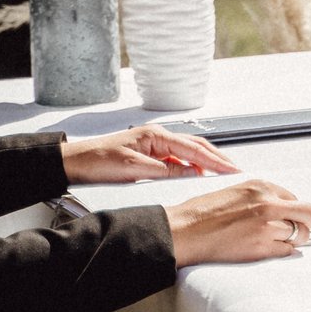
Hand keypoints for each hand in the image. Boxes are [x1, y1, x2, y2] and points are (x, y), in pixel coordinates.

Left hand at [61, 124, 237, 185]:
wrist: (75, 162)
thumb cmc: (98, 160)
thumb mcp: (134, 168)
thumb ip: (165, 171)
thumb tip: (192, 174)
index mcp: (156, 136)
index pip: (193, 149)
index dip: (215, 160)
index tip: (232, 169)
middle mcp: (158, 137)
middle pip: (196, 146)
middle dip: (217, 158)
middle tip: (235, 170)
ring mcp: (155, 146)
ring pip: (188, 152)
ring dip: (205, 162)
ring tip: (222, 173)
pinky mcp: (150, 155)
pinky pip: (177, 160)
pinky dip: (191, 166)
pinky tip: (196, 175)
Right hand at [165, 180, 310, 265]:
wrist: (184, 231)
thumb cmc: (202, 213)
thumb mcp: (235, 191)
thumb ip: (260, 197)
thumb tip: (278, 206)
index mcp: (261, 186)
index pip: (294, 197)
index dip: (292, 209)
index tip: (289, 216)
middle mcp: (268, 204)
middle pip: (309, 213)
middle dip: (307, 222)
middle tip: (300, 229)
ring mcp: (266, 227)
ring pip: (300, 235)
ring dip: (293, 239)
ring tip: (279, 241)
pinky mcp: (261, 247)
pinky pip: (287, 251)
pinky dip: (284, 252)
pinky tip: (273, 249)